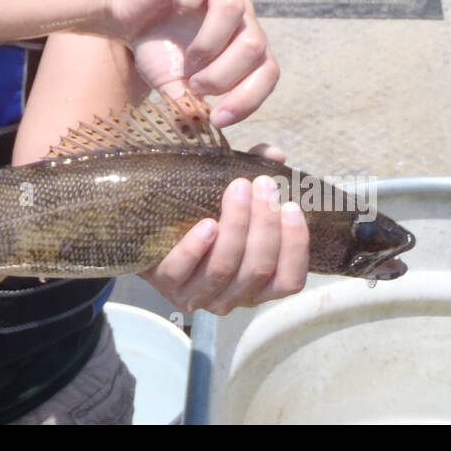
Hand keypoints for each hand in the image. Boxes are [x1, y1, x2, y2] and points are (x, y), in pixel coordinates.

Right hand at [108, 0, 278, 126]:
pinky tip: (174, 12)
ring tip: (187, 61)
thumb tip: (199, 128)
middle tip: (196, 86)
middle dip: (224, 75)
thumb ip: (189, 105)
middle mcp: (240, 16)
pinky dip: (186, 1)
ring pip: (233, 10)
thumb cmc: (158, 51)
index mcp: (245, 43)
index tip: (218, 120)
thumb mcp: (173, 86)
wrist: (127, 19)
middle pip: (256, 44)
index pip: (268, 72)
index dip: (248, 99)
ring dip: (208, 45)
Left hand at [140, 154, 309, 315]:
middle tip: (263, 184)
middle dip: (265, 224)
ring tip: (238, 189)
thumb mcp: (236, 197)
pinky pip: (182, 272)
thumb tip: (274, 153)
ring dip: (235, 226)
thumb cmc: (207, 213)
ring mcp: (200, 295)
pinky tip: (206, 223)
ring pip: (223, 268)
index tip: (291, 206)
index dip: (296, 246)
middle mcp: (234, 296)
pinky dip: (196, 247)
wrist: (155, 231)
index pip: (289, 280)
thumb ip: (257, 173)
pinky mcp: (168, 286)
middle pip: (258, 268)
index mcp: (260, 283)